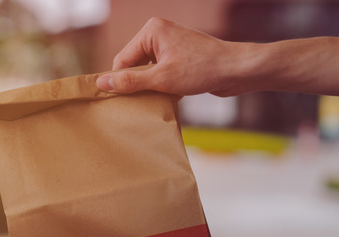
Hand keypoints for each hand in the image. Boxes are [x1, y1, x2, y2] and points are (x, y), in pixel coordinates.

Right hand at [95, 18, 259, 96]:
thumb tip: (101, 84)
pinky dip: (163, 87)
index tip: (118, 102)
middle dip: (138, 85)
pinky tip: (171, 98)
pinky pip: (162, 73)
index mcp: (152, 30)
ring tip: (159, 99)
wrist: (237, 70)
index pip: (123, 59)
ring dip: (152, 88)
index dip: (120, 81)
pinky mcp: (181, 57)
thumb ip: (130, 81)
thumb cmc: (202, 69)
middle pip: (135, 65)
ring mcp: (171, 45)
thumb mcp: (161, 79)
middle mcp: (160, 33)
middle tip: (141, 103)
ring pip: (149, 72)